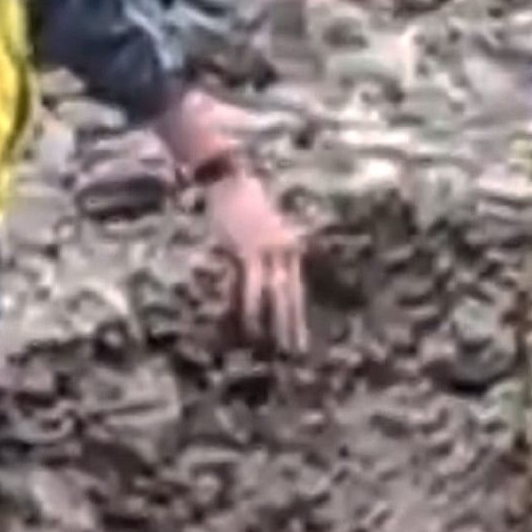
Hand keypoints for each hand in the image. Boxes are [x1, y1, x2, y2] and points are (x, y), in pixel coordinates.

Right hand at [200, 164, 309, 353]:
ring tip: (272, 347)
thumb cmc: (243, 203)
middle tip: (295, 353)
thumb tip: (263, 283)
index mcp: (291, 247)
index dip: (298, 316)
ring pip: (273, 294)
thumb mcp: (263, 231)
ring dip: (272, 323)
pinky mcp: (247, 250)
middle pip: (291, 295)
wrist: (230, 179)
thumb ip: (265, 256)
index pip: (297, 289)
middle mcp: (285, 250)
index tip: (300, 340)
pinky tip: (249, 324)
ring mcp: (267, 251)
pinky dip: (249, 306)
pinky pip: (250, 285)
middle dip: (292, 325)